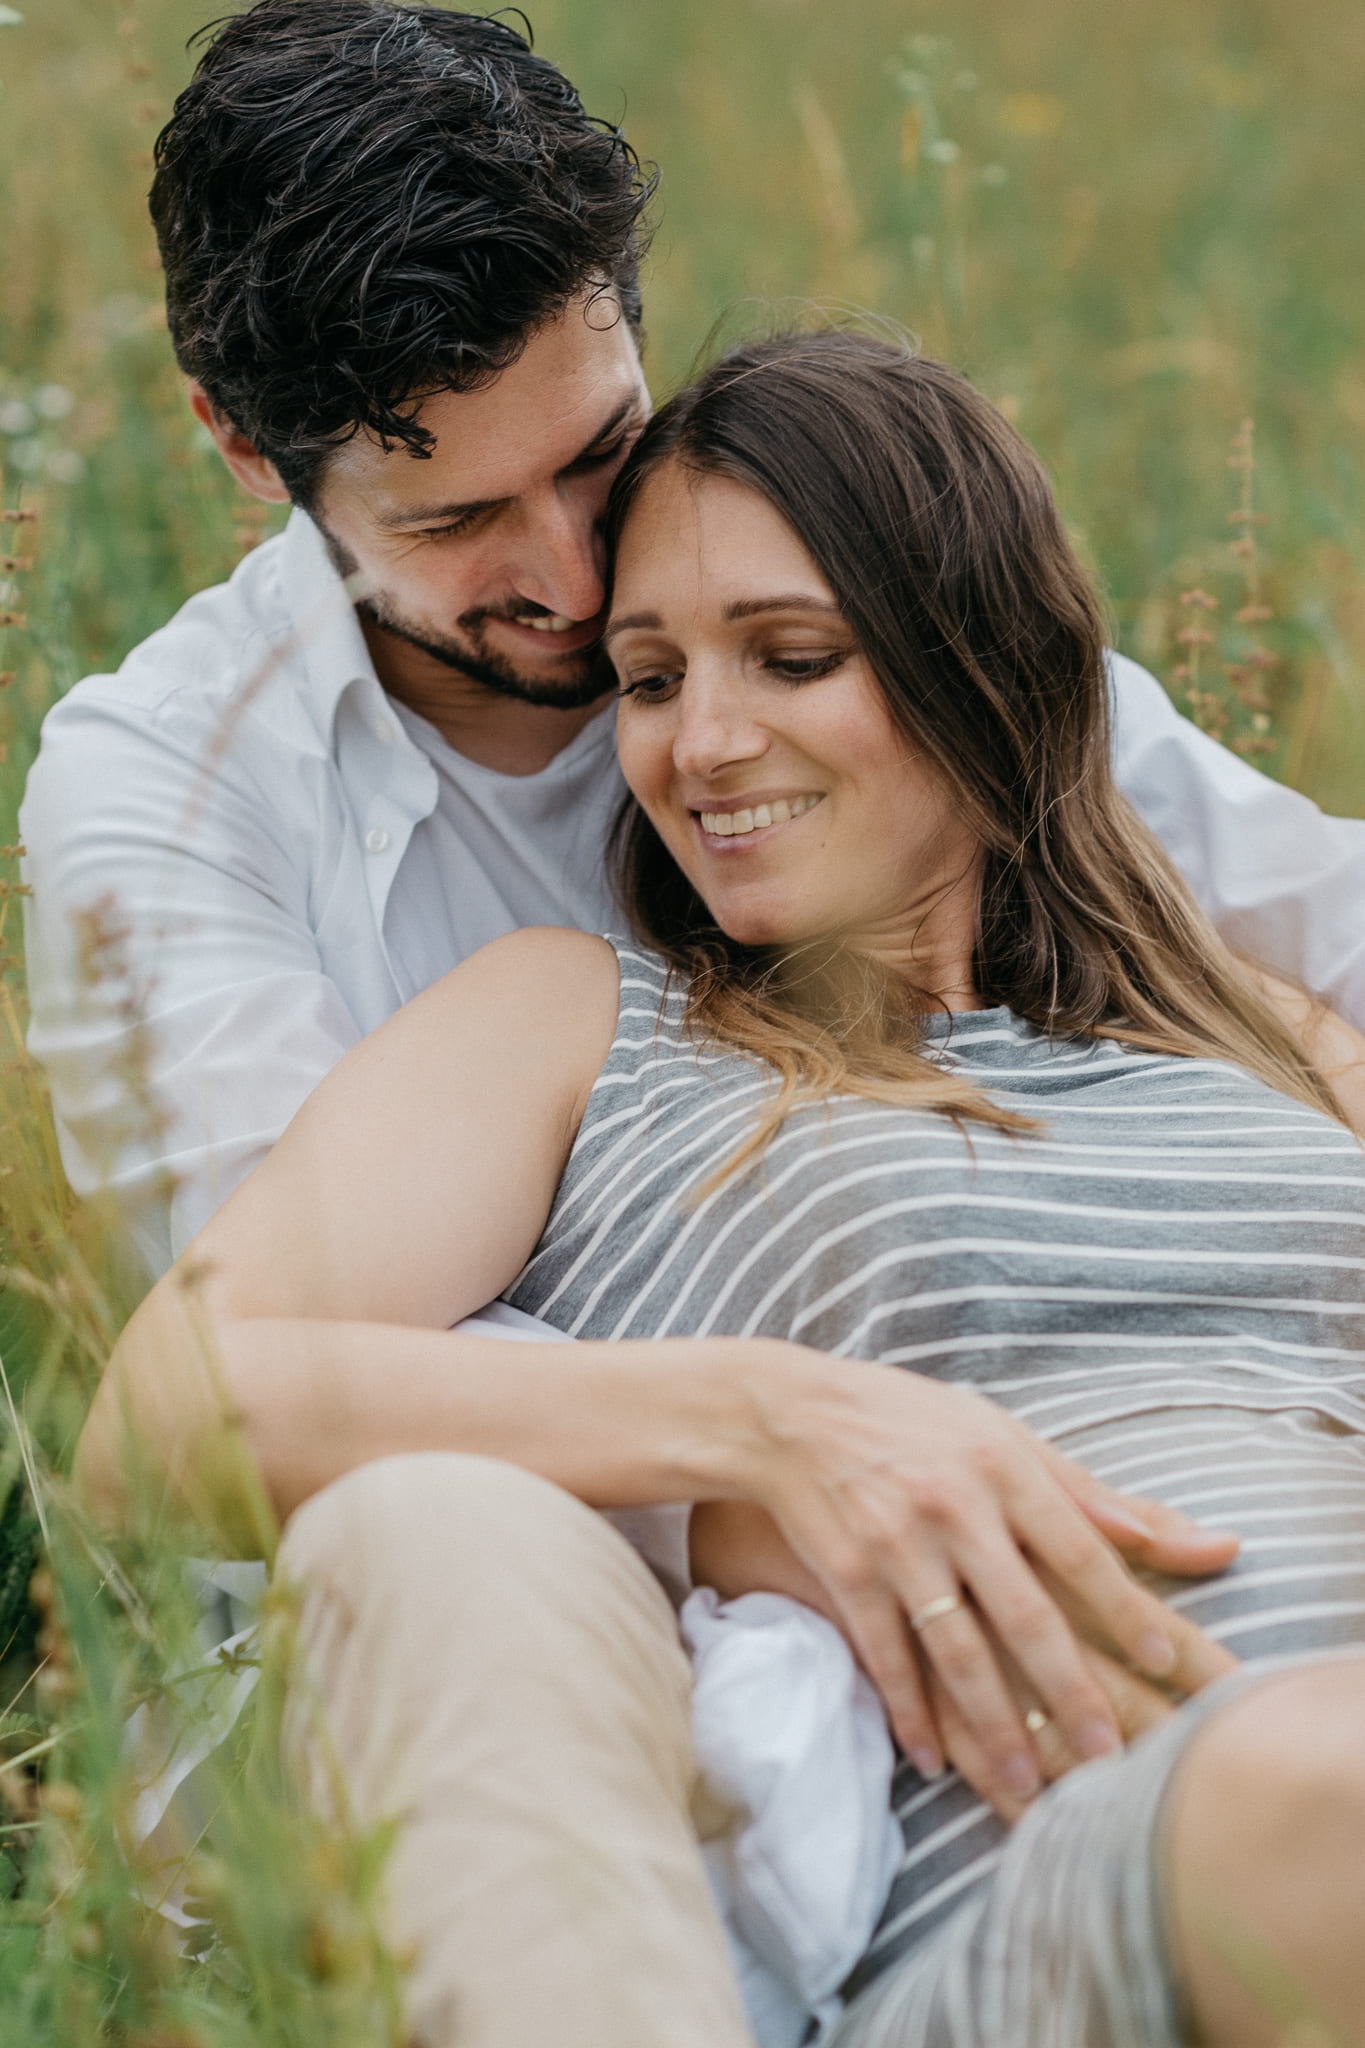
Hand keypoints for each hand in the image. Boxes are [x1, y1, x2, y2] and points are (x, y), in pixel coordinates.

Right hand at [739, 1348, 1238, 1813]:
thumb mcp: (1003, 1436)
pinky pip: (886, 1654)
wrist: (791, 1411)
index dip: (1124, 1608)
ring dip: (996, 1726)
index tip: (1167, 1663)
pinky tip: (933, 1760)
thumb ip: (1093, 1496)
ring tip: (1030, 1787)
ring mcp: (897, 1540)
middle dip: (1070, 1692)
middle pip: (1026, 1612)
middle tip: (1110, 1759)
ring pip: (957, 1649)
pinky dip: (910, 1712)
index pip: (1080, 1548)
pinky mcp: (846, 1569)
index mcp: (1002, 1465)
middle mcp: (954, 1504)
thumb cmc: (914, 1423)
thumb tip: (1202, 1544)